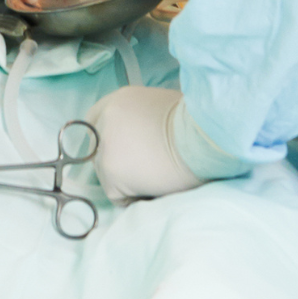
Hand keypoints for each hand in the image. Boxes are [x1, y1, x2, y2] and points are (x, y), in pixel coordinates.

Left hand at [86, 86, 202, 200]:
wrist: (202, 138)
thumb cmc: (193, 122)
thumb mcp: (160, 105)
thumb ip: (140, 117)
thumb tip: (140, 135)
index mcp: (118, 101)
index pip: (95, 121)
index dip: (110, 138)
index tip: (124, 150)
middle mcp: (105, 122)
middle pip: (98, 150)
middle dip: (118, 161)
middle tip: (143, 168)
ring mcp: (104, 149)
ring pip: (106, 175)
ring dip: (127, 180)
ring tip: (155, 177)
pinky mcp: (111, 175)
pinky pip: (118, 196)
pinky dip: (134, 197)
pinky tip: (153, 190)